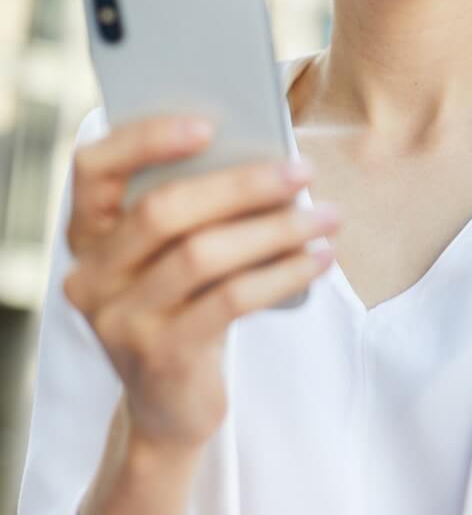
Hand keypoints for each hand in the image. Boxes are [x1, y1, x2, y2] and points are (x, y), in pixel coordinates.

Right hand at [63, 115, 339, 452]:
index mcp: (89, 230)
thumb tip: (267, 154)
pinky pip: (229, 300)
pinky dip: (282, 273)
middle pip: (163, 209)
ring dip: (275, 229)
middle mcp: (91, 273)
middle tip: (303, 170)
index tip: (210, 122)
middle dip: (241, 184)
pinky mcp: (160, 355)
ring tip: (326, 216)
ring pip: (201, 254)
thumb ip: (198, 204)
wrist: (172, 405)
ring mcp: (119, 319)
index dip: (146, 138)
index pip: (94, 167)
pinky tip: (319, 258)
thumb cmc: (187, 299)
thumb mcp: (178, 249)